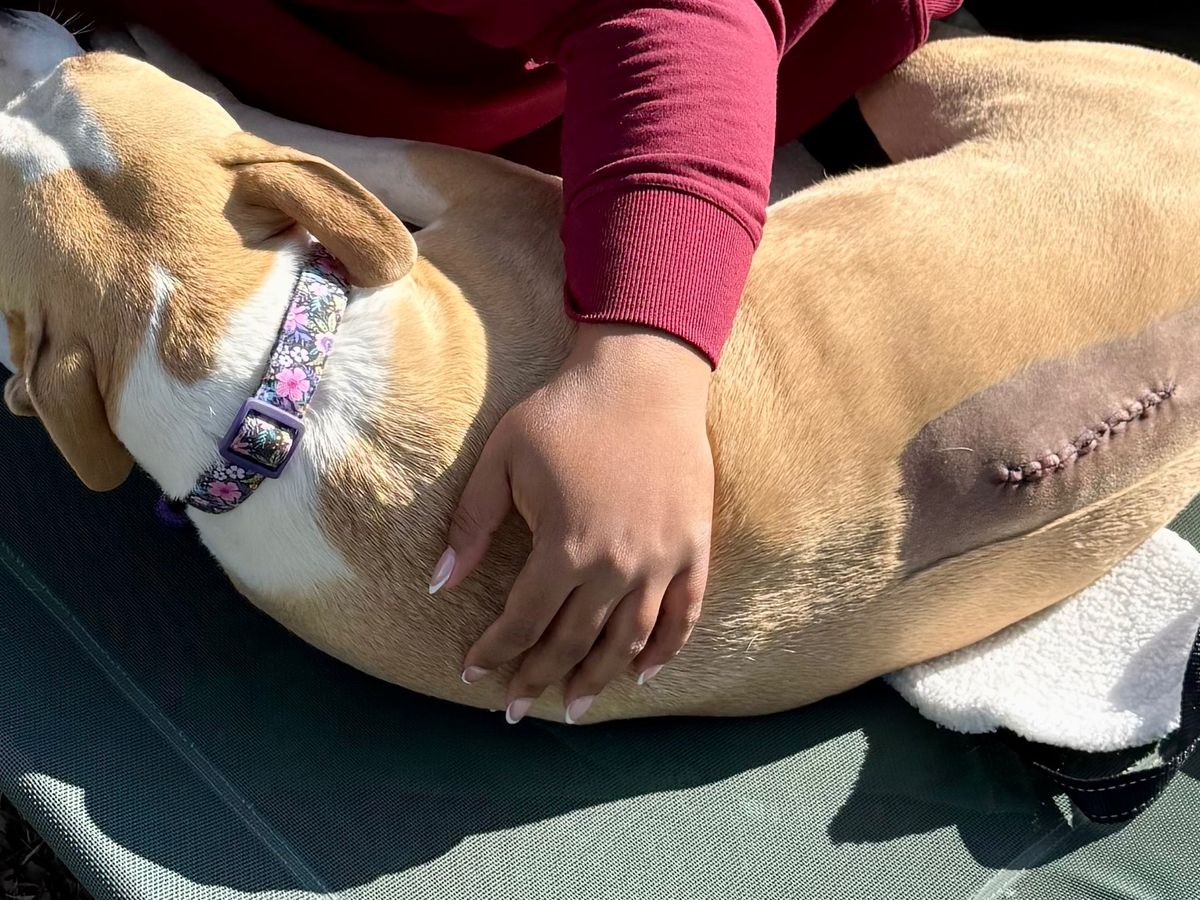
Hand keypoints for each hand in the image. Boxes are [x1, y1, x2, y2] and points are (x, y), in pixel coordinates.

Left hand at [429, 323, 713, 723]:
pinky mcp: (694, 548)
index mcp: (564, 547)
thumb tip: (439, 585)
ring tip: (573, 707)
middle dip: (538, 679)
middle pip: (572, 642)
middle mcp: (616, 567)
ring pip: (627, 641)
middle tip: (517, 708)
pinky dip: (664, 650)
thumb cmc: (567, 413)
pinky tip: (642, 674)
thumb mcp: (502, 459)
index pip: (522, 622)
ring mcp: (662, 561)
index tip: (473, 674)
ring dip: (597, 680)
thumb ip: (471, 524)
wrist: (644, 377)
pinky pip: (683, 614)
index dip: (494, 653)